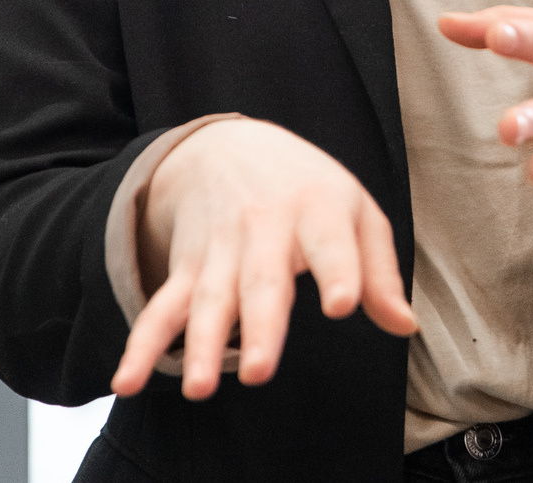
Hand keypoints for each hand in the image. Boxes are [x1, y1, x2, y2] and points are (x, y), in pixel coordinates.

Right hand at [111, 119, 414, 401]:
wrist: (226, 146)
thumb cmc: (307, 187)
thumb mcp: (355, 211)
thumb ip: (380, 271)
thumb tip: (406, 326)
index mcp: (317, 208)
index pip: (331, 242)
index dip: (339, 271)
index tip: (342, 304)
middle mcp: (264, 227)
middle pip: (261, 280)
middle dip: (259, 325)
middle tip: (259, 371)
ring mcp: (220, 248)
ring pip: (208, 299)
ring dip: (199, 344)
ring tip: (198, 386)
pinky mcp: (185, 268)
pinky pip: (161, 309)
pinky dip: (140, 345)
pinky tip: (126, 380)